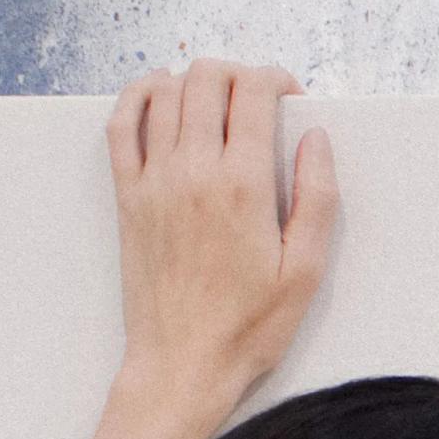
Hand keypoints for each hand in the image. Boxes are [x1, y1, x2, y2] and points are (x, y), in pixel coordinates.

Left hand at [105, 58, 338, 430]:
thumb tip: (315, 139)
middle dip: (238, 73)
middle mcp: (194, 171)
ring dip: (195, 80)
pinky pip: (122, 124)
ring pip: (166, 91)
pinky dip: (139, 97)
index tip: (290, 97)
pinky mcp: (128, 196)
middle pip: (206, 78)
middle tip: (256, 99)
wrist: (182, 364)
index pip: (253, 93)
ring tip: (217, 101)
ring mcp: (154, 180)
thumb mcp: (306, 271)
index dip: (276, 79)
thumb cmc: (249, 327)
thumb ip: (317, 198)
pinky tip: (160, 96)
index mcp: (244, 186)